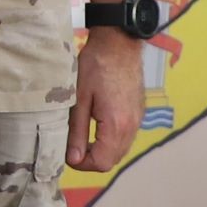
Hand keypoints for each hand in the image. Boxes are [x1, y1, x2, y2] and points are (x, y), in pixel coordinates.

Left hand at [70, 30, 143, 171]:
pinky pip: (125, 136)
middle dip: (91, 159)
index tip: (68, 152)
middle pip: (112, 159)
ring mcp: (137, 119)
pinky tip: (96, 125)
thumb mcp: (79, 98)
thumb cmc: (95, 66)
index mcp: (117, 125)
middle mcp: (132, 126)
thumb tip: (74, 158)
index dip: (83, 164)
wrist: (118, 43)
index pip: (102, 162)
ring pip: (120, 149)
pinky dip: (111, 139)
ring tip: (82, 136)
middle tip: (72, 146)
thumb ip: (77, 131)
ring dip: (101, 149)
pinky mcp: (138, 112)